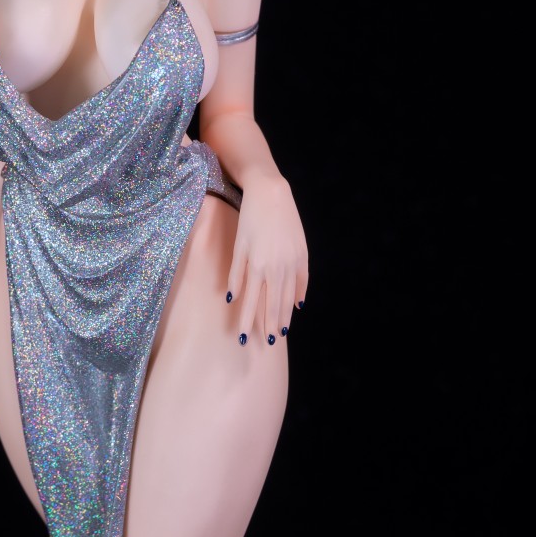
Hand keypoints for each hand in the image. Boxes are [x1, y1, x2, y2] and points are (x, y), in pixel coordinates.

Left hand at [226, 175, 308, 347]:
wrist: (271, 193)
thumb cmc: (249, 218)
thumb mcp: (238, 245)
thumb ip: (236, 273)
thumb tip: (233, 298)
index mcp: (257, 266)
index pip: (251, 302)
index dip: (247, 322)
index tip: (244, 338)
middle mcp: (276, 267)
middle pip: (273, 304)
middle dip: (269, 325)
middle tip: (268, 342)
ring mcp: (292, 261)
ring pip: (288, 296)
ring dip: (285, 315)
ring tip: (282, 331)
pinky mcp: (302, 254)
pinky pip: (302, 280)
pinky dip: (299, 294)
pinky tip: (297, 306)